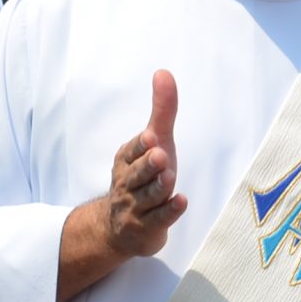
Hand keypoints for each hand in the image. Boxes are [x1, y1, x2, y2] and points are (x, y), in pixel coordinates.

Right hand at [101, 71, 185, 259]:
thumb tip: (163, 72)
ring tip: (169, 176)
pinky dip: (169, 211)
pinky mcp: (147, 228)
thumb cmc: (143, 177)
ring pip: (148, 197)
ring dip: (158, 186)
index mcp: (126, 160)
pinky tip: (181, 201)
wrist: (119, 228)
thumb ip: (162, 111)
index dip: (140, 145)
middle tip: (159, 154)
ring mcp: (135, 208)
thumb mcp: (153, 143)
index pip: (132, 151)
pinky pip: (159, 220)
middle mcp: (127, 183)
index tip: (150, 136)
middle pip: (137, 174)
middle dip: (147, 164)